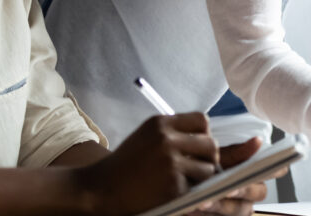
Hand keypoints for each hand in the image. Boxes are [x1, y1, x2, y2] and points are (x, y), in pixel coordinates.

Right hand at [77, 113, 221, 215]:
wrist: (99, 189)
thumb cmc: (125, 165)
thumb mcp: (146, 137)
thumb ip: (173, 133)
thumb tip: (207, 139)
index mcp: (160, 123)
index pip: (202, 120)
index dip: (204, 134)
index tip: (198, 147)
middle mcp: (166, 139)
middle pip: (211, 144)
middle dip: (209, 157)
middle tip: (199, 167)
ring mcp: (170, 162)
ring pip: (208, 167)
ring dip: (201, 176)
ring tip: (184, 180)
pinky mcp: (172, 185)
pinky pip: (197, 186)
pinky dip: (190, 190)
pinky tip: (173, 190)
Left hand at [190, 138, 278, 215]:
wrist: (181, 178)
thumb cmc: (204, 165)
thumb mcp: (217, 156)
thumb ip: (237, 152)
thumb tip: (258, 140)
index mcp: (256, 173)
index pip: (275, 170)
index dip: (276, 169)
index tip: (264, 166)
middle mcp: (252, 192)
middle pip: (259, 193)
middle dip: (243, 190)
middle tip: (228, 188)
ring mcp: (239, 208)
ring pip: (240, 210)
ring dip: (222, 206)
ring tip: (204, 201)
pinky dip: (209, 215)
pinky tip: (195, 208)